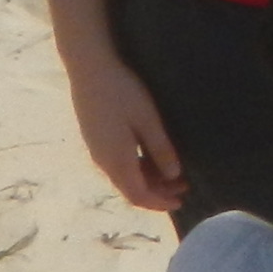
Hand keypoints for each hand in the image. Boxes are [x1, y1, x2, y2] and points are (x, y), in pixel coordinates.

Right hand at [65, 56, 183, 213]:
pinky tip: (151, 158)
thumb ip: (160, 149)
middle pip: (130, 189)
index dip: (159, 203)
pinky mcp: (95, 139)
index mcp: (116, 160)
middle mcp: (103, 161)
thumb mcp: (148, 120)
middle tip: (183, 187)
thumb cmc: (122, 92)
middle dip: (157, 193)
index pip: (138, 195)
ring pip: (124, 176)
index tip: (180, 203)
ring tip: (173, 173)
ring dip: (148, 180)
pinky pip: (118, 164)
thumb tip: (173, 177)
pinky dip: (137, 168)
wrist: (89, 68)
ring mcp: (97, 150)